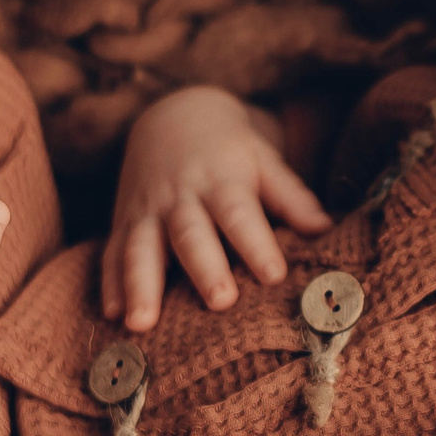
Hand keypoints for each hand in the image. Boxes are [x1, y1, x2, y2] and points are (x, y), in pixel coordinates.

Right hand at [103, 86, 330, 332]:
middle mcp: (180, 197)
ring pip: (140, 248)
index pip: (239, 214)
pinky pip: (112, 254)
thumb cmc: (230, 149)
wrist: (173, 113)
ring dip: (140, 285)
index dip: (256, 243)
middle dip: (204, 268)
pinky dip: (109, 283)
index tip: (275, 275)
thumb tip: (326, 229)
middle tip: (220, 302)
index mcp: (221, 181)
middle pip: (191, 235)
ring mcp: (147, 211)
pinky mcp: (123, 222)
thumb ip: (290, 196)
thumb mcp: (262, 160)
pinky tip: (111, 315)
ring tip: (140, 322)